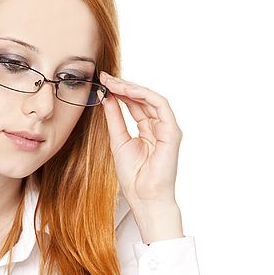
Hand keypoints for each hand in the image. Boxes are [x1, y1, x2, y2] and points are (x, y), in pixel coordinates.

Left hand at [99, 72, 183, 242]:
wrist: (144, 197)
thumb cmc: (134, 177)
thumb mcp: (118, 141)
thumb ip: (114, 119)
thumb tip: (106, 97)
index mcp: (147, 130)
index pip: (134, 104)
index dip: (118, 92)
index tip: (102, 83)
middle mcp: (158, 127)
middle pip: (142, 99)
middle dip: (123, 86)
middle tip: (105, 77)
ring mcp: (167, 128)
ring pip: (151, 98)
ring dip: (131, 88)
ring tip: (113, 83)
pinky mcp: (172, 132)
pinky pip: (160, 105)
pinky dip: (144, 95)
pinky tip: (127, 91)